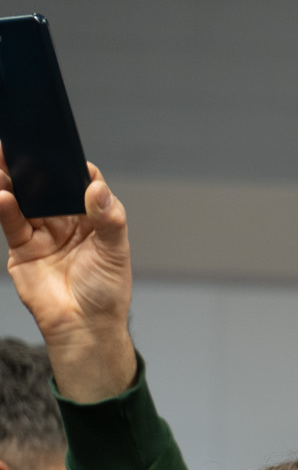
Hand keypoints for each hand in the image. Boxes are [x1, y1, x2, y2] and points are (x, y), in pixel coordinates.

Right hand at [0, 150, 136, 401]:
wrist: (84, 328)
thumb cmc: (106, 292)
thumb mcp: (115, 253)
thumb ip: (109, 219)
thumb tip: (96, 187)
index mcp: (94, 219)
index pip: (82, 184)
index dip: (73, 166)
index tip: (62, 147)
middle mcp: (66, 222)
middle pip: (47, 186)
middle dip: (35, 165)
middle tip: (21, 141)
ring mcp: (42, 232)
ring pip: (24, 198)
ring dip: (12, 179)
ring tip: (2, 157)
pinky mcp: (22, 246)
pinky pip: (11, 220)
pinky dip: (5, 206)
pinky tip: (2, 193)